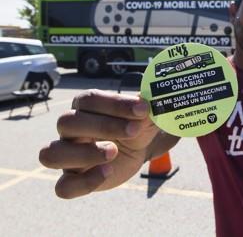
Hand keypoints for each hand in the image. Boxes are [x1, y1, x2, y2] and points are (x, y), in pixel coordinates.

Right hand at [39, 90, 162, 198]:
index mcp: (85, 107)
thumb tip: (148, 107)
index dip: (115, 104)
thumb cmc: (137, 125)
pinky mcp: (74, 180)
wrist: (139, 148)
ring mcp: (68, 156)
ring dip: (83, 154)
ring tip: (114, 151)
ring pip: (51, 155)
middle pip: (66, 122)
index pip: (88, 100)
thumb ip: (145, 111)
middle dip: (102, 126)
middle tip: (133, 129)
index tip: (143, 109)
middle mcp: (70, 130)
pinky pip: (63, 187)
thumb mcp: (145, 116)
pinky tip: (109, 172)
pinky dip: (85, 182)